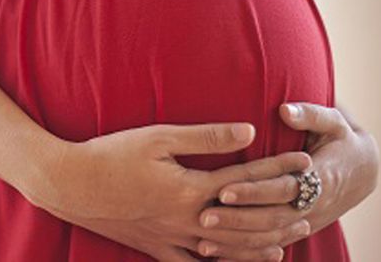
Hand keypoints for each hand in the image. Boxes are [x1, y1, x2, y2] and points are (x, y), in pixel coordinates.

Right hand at [27, 122, 311, 261]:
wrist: (70, 184)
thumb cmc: (111, 155)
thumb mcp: (157, 137)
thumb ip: (205, 137)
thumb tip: (248, 132)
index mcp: (190, 189)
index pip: (247, 178)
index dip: (278, 169)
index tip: (303, 161)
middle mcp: (187, 220)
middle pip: (246, 220)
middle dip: (281, 212)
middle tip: (310, 205)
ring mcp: (171, 238)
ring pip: (227, 249)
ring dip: (260, 244)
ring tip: (287, 242)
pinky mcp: (154, 248)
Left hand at [196, 102, 379, 260]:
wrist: (362, 171)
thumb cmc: (340, 140)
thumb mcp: (333, 122)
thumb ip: (310, 114)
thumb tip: (285, 109)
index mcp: (320, 177)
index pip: (282, 188)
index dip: (253, 191)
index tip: (223, 190)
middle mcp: (313, 205)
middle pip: (272, 217)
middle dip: (238, 219)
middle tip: (203, 216)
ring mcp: (306, 221)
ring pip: (271, 237)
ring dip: (238, 241)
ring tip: (204, 241)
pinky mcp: (297, 229)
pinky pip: (271, 245)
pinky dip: (246, 253)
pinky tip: (218, 255)